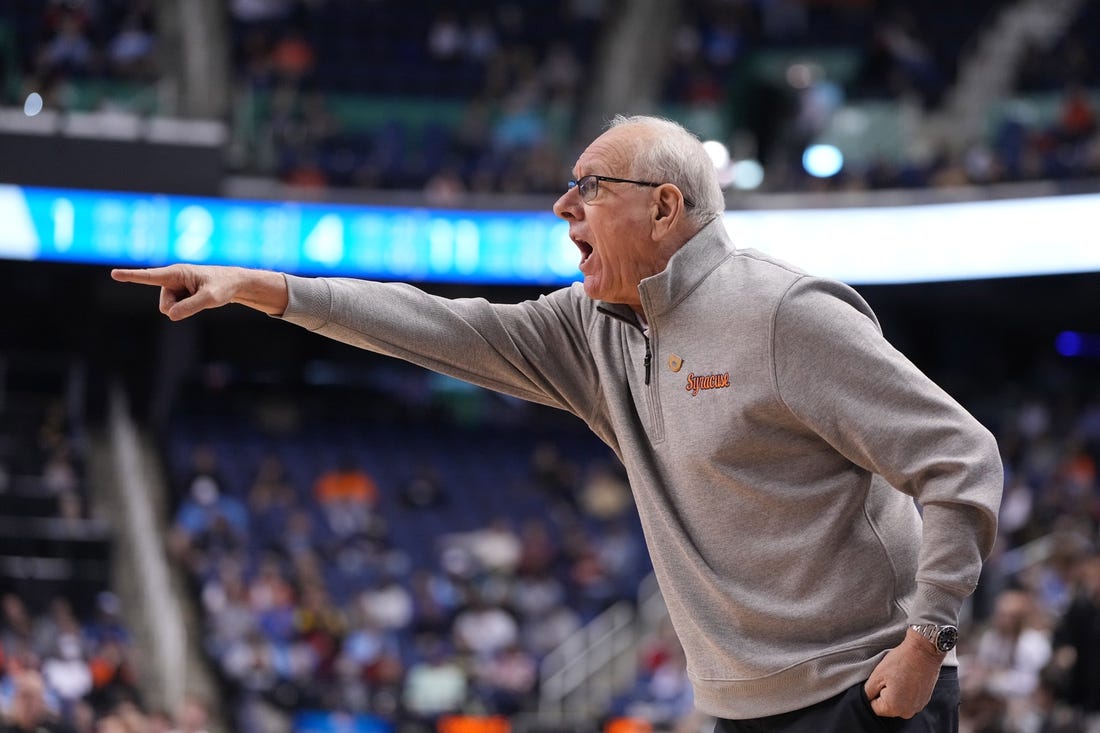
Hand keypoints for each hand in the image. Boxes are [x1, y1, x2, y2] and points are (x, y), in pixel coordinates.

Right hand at [111, 265, 287, 319]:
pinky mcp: (179, 294)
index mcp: (177, 273)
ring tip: (201, 296)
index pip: (150, 276)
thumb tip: (169, 315)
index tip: (114, 273)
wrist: (234, 284)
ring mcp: (175, 287)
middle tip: (201, 297)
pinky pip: (176, 309)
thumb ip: (191, 307)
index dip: (131, 276)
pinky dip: (188, 308)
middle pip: (164, 304)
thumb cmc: (223, 286)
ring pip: (169, 309)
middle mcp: (173, 279)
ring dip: (184, 308)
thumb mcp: (211, 298)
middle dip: (178, 308)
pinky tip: (199, 298)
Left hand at [864, 628, 943, 717]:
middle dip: (884, 693)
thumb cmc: (901, 661)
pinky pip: (908, 699)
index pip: (874, 707)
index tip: (880, 681)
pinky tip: (907, 678)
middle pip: (886, 707)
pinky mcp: (924, 700)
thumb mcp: (877, 675)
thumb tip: (865, 699)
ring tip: (899, 677)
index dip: (873, 693)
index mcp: (894, 708)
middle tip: (889, 678)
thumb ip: (868, 691)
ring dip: (895, 692)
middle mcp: (907, 712)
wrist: (924, 651)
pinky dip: (905, 691)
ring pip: (897, 703)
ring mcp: (918, 707)